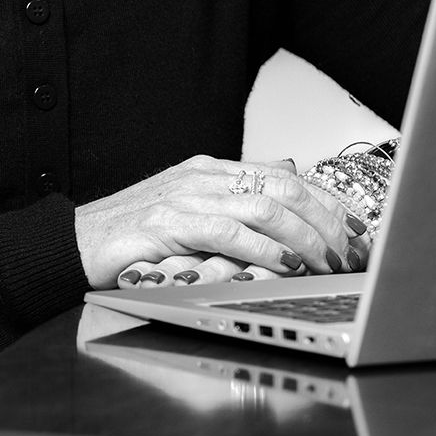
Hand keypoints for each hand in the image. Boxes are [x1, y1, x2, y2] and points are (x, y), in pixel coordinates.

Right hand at [74, 155, 370, 290]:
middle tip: (355, 252)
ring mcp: (186, 196)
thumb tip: (285, 185)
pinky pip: (230, 232)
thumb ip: (235, 202)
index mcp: (212, 170)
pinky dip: (265, 249)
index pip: (287, 174)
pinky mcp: (169, 222)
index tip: (360, 229)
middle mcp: (204, 176)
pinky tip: (287, 266)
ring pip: (266, 206)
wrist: (75, 243)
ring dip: (306, 238)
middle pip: (285, 185)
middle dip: (329, 220)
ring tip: (330, 263)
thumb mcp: (191, 213)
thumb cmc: (133, 237)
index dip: (329, 201)